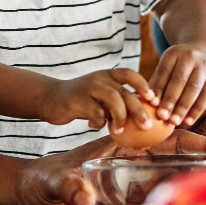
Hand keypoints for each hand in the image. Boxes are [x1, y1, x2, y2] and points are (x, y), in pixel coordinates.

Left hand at [15, 129, 205, 204]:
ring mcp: (130, 175)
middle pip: (177, 151)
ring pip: (170, 170)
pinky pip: (157, 191)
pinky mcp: (125, 193)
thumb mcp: (55, 183)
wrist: (32, 189)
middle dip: (205, 155)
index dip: (196, 141)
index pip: (166, 138)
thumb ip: (68, 189)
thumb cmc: (44, 182)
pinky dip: (176, 195)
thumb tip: (83, 199)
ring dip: (194, 174)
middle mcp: (130, 158)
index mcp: (122, 147)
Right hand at [40, 67, 157, 133]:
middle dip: (138, 109)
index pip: (129, 74)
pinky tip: (95, 126)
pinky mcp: (77, 99)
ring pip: (112, 99)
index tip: (154, 99)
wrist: (51, 98)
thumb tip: (142, 119)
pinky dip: (99, 122)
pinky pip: (95, 112)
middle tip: (146, 125)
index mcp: (108, 75)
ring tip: (120, 130)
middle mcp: (100, 78)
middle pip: (124, 92)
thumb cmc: (82, 100)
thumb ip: (117, 102)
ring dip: (120, 117)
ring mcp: (88, 88)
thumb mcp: (100, 96)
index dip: (143, 85)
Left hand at [150, 44, 205, 126]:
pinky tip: (189, 121)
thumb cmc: (180, 63)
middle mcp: (190, 56)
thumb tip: (142, 102)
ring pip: (193, 88)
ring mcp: (204, 65)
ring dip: (183, 107)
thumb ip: (158, 81)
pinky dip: (197, 110)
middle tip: (162, 116)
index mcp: (173, 53)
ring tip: (174, 122)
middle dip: (170, 99)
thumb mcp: (169, 64)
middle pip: (178, 80)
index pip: (164, 72)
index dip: (157, 88)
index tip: (151, 104)